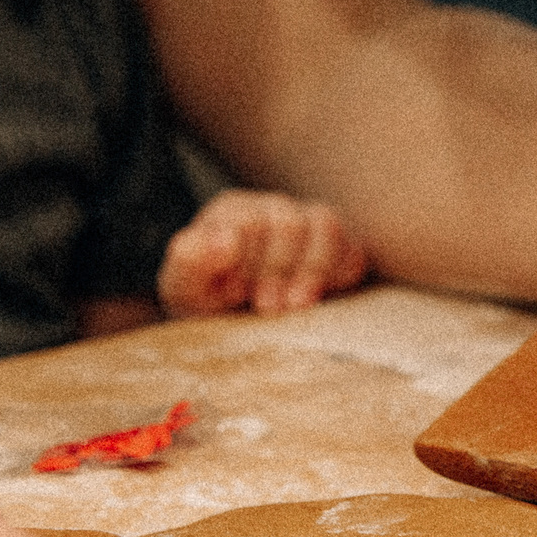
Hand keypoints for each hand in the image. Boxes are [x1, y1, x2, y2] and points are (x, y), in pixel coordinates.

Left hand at [159, 188, 370, 316]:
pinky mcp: (339, 248)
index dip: (246, 260)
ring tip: (297, 305)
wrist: (236, 327)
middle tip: (266, 307)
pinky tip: (319, 298)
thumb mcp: (184, 288)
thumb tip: (225, 240)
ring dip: (312, 270)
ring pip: (326, 226)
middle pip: (289, 222)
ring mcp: (308, 225)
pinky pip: (352, 248)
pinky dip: (340, 273)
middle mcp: (272, 209)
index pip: (248, 222)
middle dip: (278, 268)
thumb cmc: (209, 303)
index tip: (235, 293)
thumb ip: (190, 260)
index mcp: (232, 212)